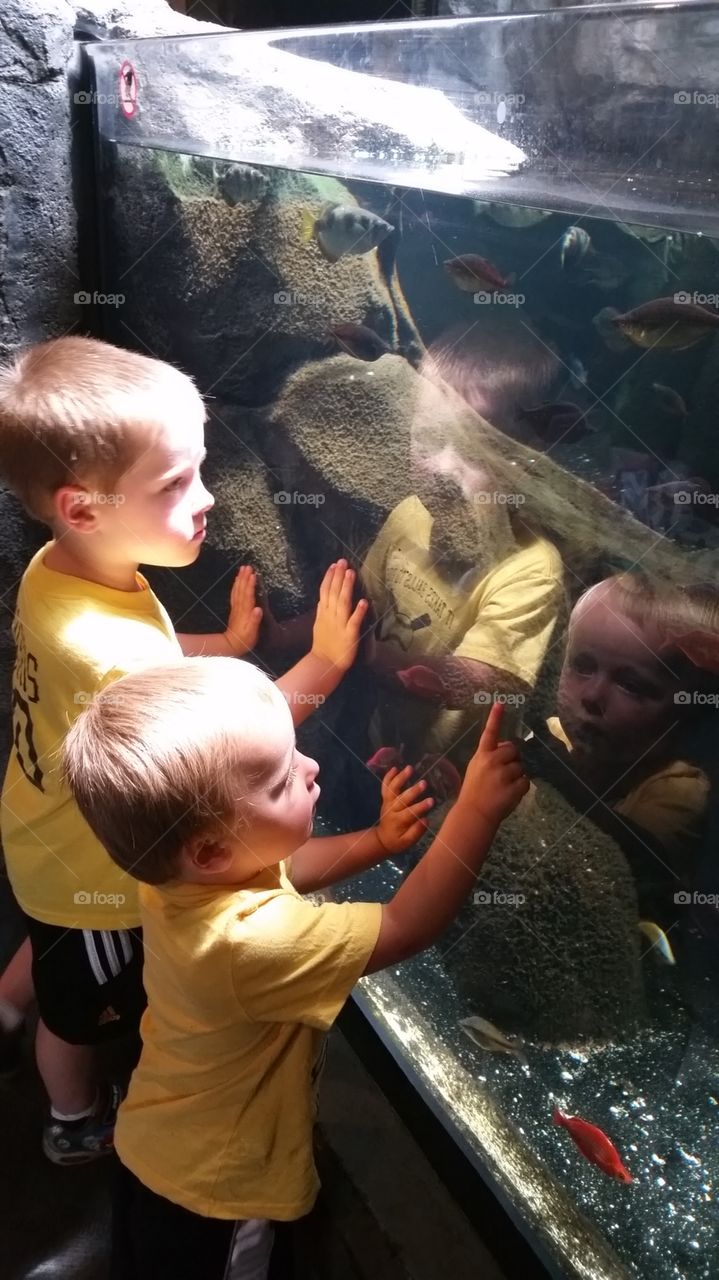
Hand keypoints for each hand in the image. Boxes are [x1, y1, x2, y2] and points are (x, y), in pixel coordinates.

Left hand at [225, 566, 262, 655]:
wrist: (232, 644)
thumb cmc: (245, 639)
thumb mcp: (252, 632)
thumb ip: (255, 620)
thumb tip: (258, 609)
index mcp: (245, 611)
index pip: (248, 595)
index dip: (250, 584)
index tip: (253, 574)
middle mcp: (240, 607)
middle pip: (242, 589)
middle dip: (244, 577)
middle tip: (247, 566)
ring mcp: (236, 607)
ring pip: (238, 590)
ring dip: (240, 579)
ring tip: (242, 569)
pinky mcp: (235, 609)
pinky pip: (235, 594)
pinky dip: (236, 586)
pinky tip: (237, 581)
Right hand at [311, 560, 368, 671]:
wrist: (324, 663)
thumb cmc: (323, 644)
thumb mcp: (318, 624)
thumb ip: (321, 611)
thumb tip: (321, 599)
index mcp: (324, 613)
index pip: (325, 591)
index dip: (330, 577)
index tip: (334, 565)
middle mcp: (331, 616)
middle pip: (334, 593)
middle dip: (338, 576)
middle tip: (343, 561)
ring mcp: (340, 625)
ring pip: (343, 603)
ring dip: (347, 588)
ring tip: (351, 573)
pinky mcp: (349, 635)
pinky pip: (354, 622)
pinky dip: (358, 612)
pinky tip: (364, 601)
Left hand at [375, 765, 433, 854]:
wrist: (382, 839)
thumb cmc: (398, 841)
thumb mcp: (407, 842)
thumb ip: (416, 832)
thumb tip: (426, 820)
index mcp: (399, 821)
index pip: (410, 813)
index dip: (421, 807)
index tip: (431, 801)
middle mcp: (392, 810)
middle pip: (402, 799)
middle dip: (413, 791)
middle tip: (424, 783)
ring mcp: (387, 803)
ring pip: (392, 789)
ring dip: (400, 778)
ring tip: (410, 768)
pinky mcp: (385, 799)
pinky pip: (385, 786)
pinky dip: (388, 777)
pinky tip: (395, 768)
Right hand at [458, 702, 528, 827]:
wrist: (474, 814)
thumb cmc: (474, 790)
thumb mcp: (476, 768)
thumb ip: (489, 757)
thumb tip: (508, 748)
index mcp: (481, 756)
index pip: (489, 733)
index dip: (495, 718)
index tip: (501, 703)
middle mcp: (492, 762)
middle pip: (514, 750)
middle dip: (513, 759)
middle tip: (503, 773)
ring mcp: (503, 775)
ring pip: (521, 767)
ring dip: (516, 775)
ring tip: (503, 787)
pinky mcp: (514, 788)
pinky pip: (525, 782)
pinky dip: (520, 788)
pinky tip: (509, 794)